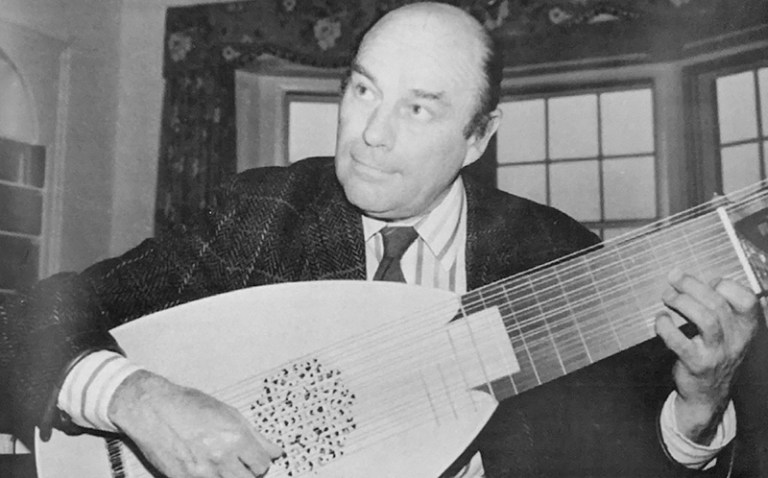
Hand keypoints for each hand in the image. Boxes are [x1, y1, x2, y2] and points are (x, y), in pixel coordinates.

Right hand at [108, 369, 281, 477]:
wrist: (152, 409)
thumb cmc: (189, 405)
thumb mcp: (228, 413)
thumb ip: (256, 436)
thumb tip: (276, 451)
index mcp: (236, 437)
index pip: (262, 464)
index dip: (259, 460)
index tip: (253, 457)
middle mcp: (221, 457)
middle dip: (247, 471)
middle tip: (239, 461)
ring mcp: (202, 472)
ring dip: (229, 476)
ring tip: (221, 462)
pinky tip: (205, 467)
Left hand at [655, 269, 759, 444]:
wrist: (708, 395)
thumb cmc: (714, 353)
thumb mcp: (728, 332)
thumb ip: (720, 306)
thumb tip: (704, 281)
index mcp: (746, 328)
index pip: (747, 300)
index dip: (725, 285)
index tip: (708, 281)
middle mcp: (736, 340)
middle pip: (718, 304)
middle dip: (692, 285)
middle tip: (673, 278)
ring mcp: (717, 353)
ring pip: (705, 319)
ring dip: (681, 302)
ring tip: (667, 295)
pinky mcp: (696, 364)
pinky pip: (679, 341)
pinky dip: (666, 326)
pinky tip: (661, 318)